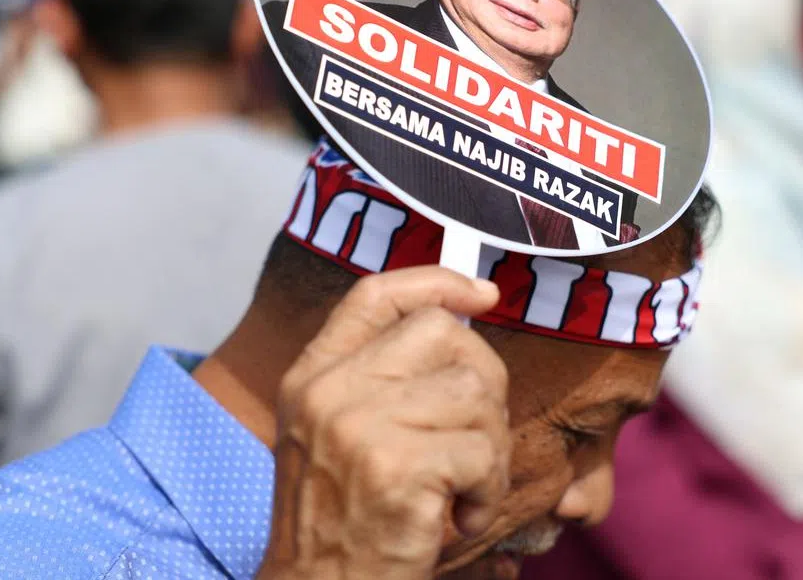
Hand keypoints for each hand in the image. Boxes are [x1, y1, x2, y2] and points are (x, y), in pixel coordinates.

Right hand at [256, 267, 508, 579]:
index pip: (374, 294)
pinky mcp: (396, 469)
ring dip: (491, 449)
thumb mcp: (337, 434)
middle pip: (441, 333)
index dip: (436, 282)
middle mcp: (328, 391)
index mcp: (311, 376)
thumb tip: (460, 314)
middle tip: (477, 440)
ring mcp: (359, 427)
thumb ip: (381, 376)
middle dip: (484, 381)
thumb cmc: (342, 521)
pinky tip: (462, 519)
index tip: (483, 295)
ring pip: (474, 393)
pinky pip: (482, 452)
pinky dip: (488, 491)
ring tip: (466, 489)